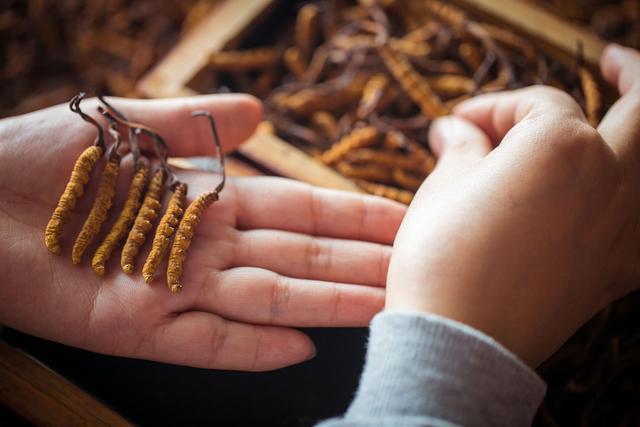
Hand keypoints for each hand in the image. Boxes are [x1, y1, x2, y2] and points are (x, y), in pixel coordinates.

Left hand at [0, 95, 404, 370]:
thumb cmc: (42, 159)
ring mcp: (176, 291)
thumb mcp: (126, 124)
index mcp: (205, 200)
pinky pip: (209, 342)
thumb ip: (197, 124)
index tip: (399, 219)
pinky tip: (301, 345)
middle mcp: (203, 248)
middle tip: (416, 270)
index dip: (347, 215)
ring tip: (382, 308)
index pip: (294, 210)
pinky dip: (253, 346)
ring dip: (324, 304)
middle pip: (295, 258)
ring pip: (266, 299)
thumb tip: (265, 112)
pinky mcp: (141, 329)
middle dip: (356, 264)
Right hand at [386, 44, 639, 365]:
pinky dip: (638, 201)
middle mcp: (606, 178)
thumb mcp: (442, 187)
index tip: (459, 124)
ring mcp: (621, 227)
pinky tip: (622, 197)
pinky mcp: (619, 269)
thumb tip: (456, 131)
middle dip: (629, 74)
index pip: (535, 106)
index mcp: (559, 146)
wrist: (458, 340)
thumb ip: (461, 148)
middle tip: (611, 62)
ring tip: (629, 120)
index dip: (494, 108)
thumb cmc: (441, 258)